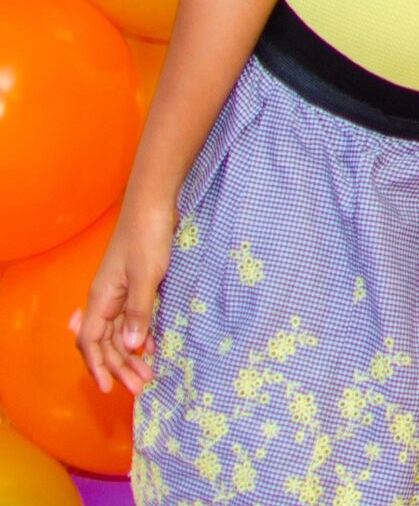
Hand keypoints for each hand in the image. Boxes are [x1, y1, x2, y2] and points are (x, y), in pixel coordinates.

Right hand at [75, 202, 174, 393]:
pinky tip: (153, 346)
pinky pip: (133, 318)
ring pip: (120, 332)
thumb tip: (132, 348)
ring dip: (132, 354)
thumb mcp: (147, 276)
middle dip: (121, 366)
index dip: (97, 366)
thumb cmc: (148, 237)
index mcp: (101, 298)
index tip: (110, 388)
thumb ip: (139, 312)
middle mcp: (106, 298)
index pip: (90, 342)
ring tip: (149, 373)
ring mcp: (121, 291)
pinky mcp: (137, 284)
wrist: (155, 204)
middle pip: (106, 342)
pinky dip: (141, 335)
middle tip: (141, 387)